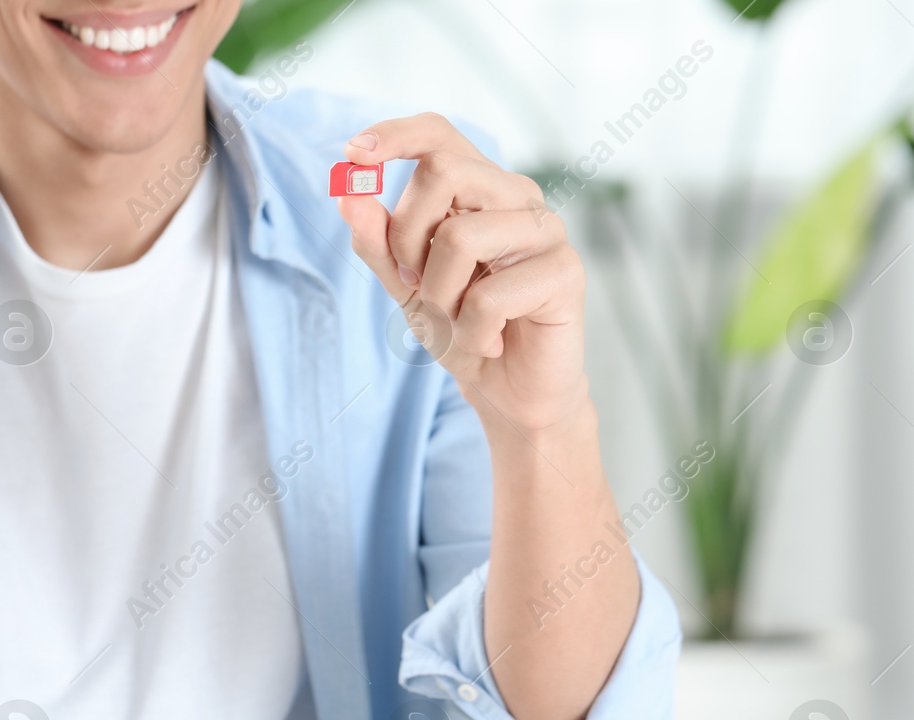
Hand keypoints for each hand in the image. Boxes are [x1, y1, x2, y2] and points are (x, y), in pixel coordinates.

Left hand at [338, 113, 589, 436]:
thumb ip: (378, 242)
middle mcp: (516, 197)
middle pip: (443, 171)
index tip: (353, 154)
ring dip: (440, 297)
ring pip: (460, 237)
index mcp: (479, 189)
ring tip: (459, 321)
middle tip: (414, 285)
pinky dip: (472, 332)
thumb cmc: (461, 328)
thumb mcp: (405, 286)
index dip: (395, 135)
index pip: (439, 134)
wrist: (506, 392)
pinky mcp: (565, 271)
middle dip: (408, 238)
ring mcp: (546, 230)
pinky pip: (488, 295)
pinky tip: (489, 341)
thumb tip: (347, 196)